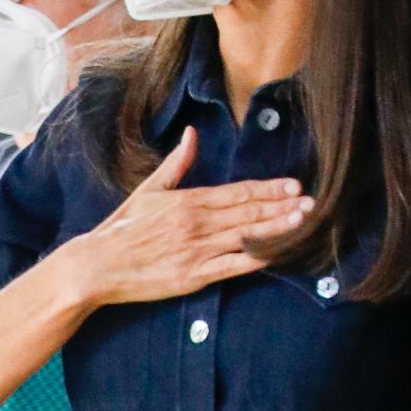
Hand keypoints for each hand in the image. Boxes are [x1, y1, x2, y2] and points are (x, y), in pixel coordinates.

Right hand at [77, 125, 314, 306]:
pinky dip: (256, 260)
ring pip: (246, 237)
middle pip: (248, 213)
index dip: (268, 189)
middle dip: (282, 207)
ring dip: (277, 229)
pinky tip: (277, 254)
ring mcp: (197, 250)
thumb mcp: (149, 189)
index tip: (293, 185)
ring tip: (303, 222)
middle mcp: (197, 223)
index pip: (237, 192)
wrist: (99, 264)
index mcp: (188, 200)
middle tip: (312, 202)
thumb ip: (177, 163)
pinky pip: (232, 267)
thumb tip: (192, 134)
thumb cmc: (123, 227)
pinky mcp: (194, 276)